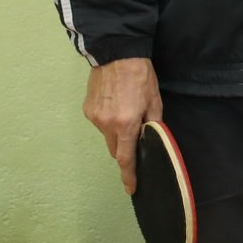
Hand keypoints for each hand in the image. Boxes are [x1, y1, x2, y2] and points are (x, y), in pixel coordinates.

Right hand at [82, 57, 161, 194]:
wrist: (116, 54)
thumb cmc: (141, 76)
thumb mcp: (154, 100)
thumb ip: (153, 123)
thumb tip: (150, 139)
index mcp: (125, 124)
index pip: (126, 158)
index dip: (129, 175)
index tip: (130, 188)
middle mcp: (106, 124)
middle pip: (115, 149)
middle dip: (124, 151)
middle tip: (135, 143)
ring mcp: (94, 118)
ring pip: (107, 136)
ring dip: (117, 133)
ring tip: (127, 113)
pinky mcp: (87, 110)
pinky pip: (100, 123)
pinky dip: (109, 121)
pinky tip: (116, 105)